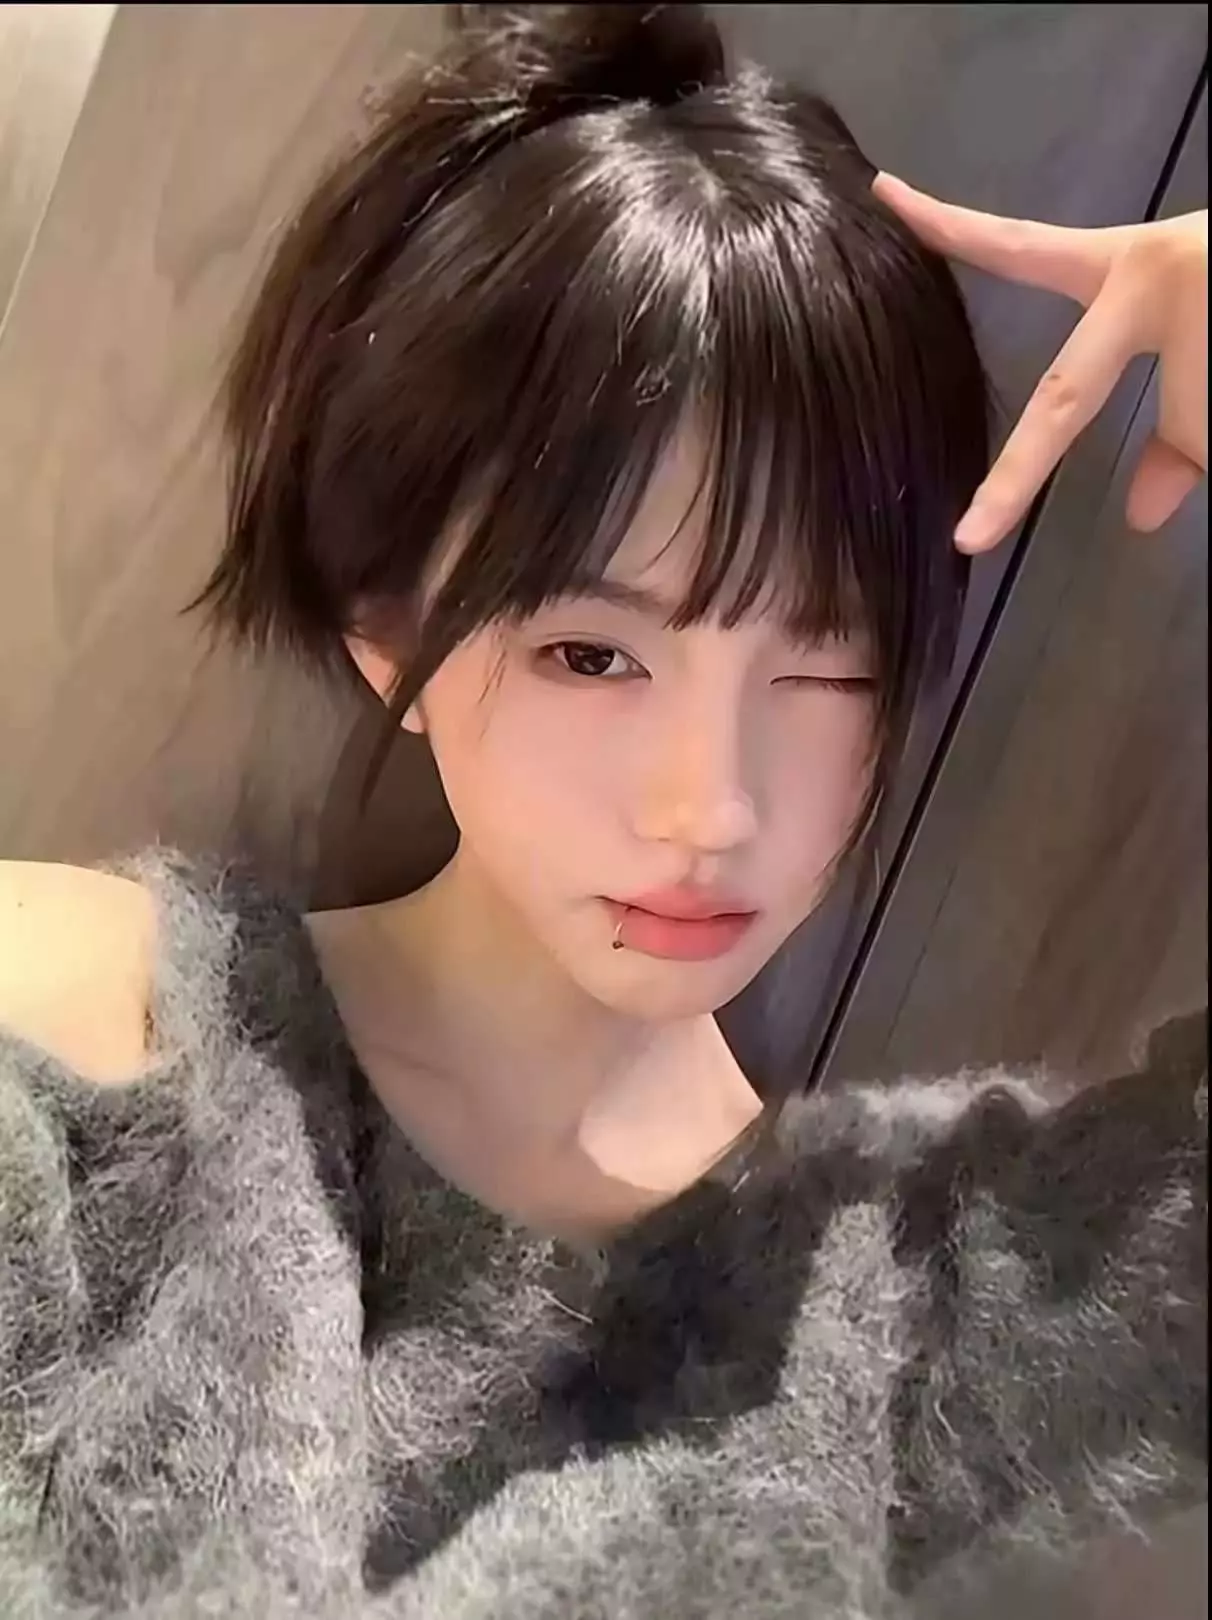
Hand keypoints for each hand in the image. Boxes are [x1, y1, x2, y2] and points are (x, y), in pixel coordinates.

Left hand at [874, 174, 1207, 553]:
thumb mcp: (1209, 346)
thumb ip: (1175, 431)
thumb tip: (1142, 513)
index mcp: (1135, 269)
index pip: (1025, 252)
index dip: (952, 228)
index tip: (885, 197)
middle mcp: (1157, 282)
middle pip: (1068, 401)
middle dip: (1016, 478)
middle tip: (973, 536)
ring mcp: (1199, 313)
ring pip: (1199, 426)